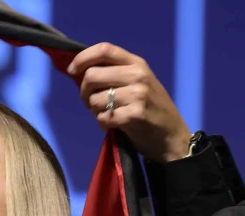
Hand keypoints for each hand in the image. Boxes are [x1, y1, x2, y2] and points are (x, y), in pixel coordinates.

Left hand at [67, 43, 192, 162]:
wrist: (172, 137)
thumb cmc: (151, 110)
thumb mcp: (139, 83)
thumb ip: (115, 74)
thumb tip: (80, 72)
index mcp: (137, 63)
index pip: (104, 49)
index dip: (82, 58)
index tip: (72, 71)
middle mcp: (138, 75)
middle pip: (92, 75)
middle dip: (84, 92)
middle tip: (90, 103)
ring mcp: (137, 95)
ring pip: (94, 99)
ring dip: (94, 111)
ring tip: (106, 115)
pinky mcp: (134, 115)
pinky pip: (102, 118)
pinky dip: (102, 124)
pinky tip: (112, 126)